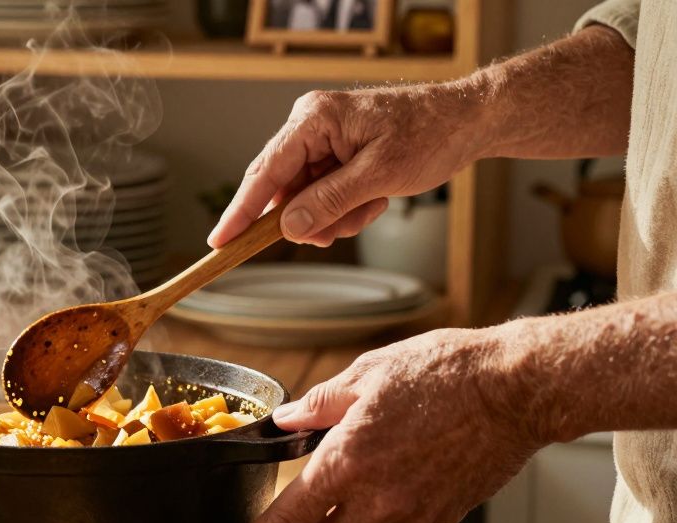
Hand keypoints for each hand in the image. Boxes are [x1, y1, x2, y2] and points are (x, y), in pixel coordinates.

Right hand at [207, 84, 482, 246]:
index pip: (266, 171)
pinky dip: (346, 209)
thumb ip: (329, 202)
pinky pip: (323, 195)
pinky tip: (374, 201)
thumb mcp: (379, 176)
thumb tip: (289, 227)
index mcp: (314, 119)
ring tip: (371, 207)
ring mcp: (322, 141)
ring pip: (305, 199)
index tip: (219, 241)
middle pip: (283, 189)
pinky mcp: (335, 155)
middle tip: (335, 232)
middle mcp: (311, 126)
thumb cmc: (430, 134)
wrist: (467, 121)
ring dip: (336, 215)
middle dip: (310, 217)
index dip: (241, 211)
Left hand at [222, 326, 542, 522]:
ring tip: (319, 517)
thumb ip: (319, 405)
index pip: (289, 520)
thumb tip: (287, 420)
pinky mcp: (444, 515)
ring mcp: (414, 512)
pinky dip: (377, 515)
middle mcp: (378, 499)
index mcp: (348, 463)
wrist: (517, 389)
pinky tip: (378, 492)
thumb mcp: (366, 374)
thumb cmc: (446, 374)